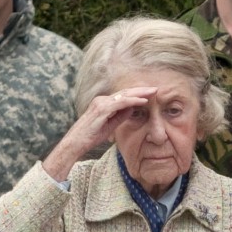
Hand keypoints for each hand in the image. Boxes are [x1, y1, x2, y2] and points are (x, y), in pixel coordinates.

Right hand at [42, 87, 158, 180]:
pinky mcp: (102, 109)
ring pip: (124, 95)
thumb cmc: (90, 137)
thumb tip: (133, 109)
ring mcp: (101, 103)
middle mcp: (102, 100)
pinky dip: (133, 101)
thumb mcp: (109, 126)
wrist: (75, 143)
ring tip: (153, 92)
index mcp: (103, 103)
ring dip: (140, 93)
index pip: (123, 96)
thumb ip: (120, 116)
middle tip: (155, 88)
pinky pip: (121, 103)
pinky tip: (143, 101)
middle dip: (141, 90)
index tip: (150, 94)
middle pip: (125, 92)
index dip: (137, 94)